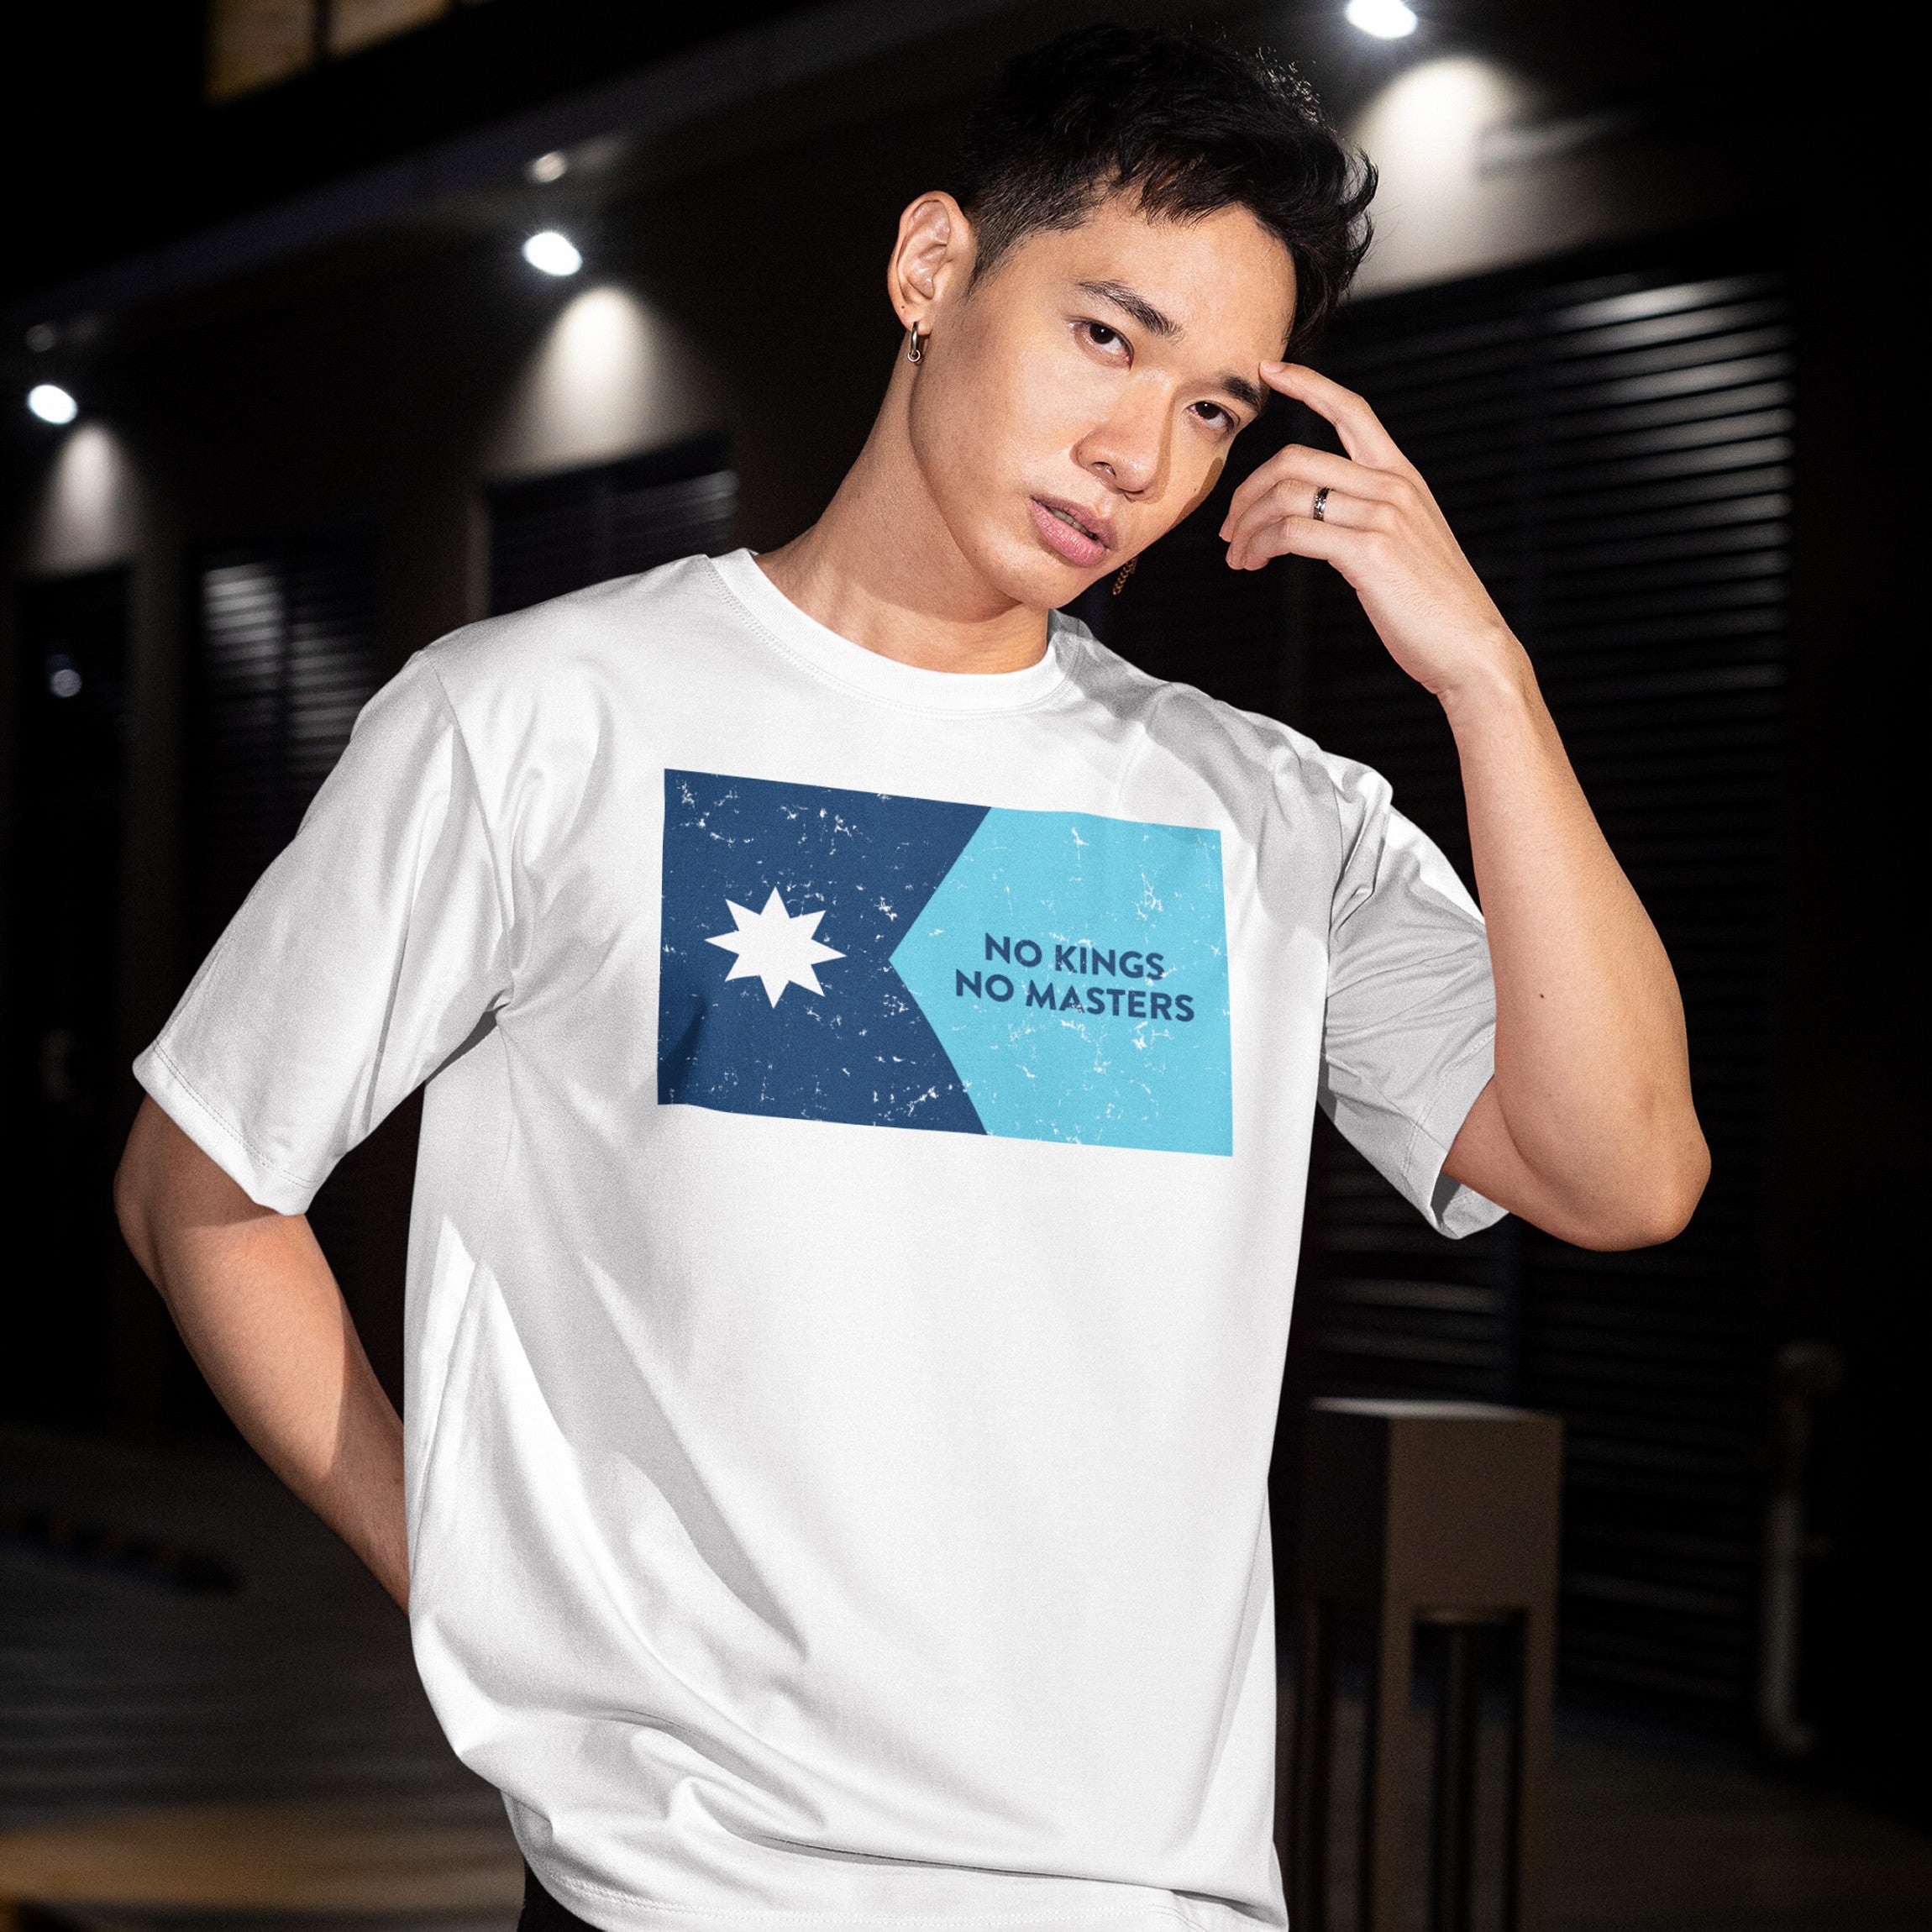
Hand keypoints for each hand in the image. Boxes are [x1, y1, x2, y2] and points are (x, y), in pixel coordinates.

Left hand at [1218, 363, 1521, 699]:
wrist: (1471, 648)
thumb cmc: (1434, 605)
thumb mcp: (1406, 543)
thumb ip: (1367, 517)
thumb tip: (1314, 519)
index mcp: (1402, 477)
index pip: (1352, 410)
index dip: (1307, 384)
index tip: (1269, 370)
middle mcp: (1392, 486)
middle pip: (1296, 459)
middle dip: (1248, 490)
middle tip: (1229, 529)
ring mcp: (1382, 516)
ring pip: (1287, 495)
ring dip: (1248, 525)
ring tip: (1238, 555)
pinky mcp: (1369, 552)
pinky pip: (1294, 531)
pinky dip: (1262, 544)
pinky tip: (1255, 562)